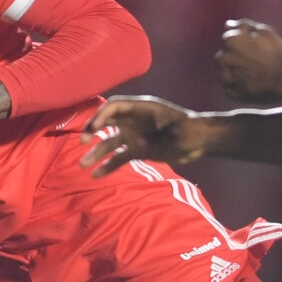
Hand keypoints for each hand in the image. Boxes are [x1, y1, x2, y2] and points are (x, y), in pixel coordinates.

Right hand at [79, 96, 212, 174]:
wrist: (200, 141)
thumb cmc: (190, 129)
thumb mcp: (179, 126)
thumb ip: (166, 126)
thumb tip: (156, 127)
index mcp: (141, 108)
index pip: (114, 106)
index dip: (101, 115)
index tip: (94, 128)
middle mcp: (133, 121)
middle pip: (107, 122)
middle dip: (92, 131)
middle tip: (82, 142)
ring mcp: (135, 136)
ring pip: (109, 143)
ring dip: (95, 152)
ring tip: (82, 164)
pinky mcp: (138, 150)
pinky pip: (119, 158)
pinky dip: (108, 165)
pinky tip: (97, 175)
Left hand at [215, 19, 281, 102]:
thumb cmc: (278, 53)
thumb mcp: (265, 31)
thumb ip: (244, 25)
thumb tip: (227, 25)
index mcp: (232, 41)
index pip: (226, 39)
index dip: (240, 43)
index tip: (252, 48)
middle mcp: (225, 59)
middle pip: (223, 57)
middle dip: (235, 58)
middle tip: (253, 62)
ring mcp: (229, 78)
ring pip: (224, 74)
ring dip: (234, 73)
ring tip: (252, 73)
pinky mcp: (234, 94)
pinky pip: (229, 89)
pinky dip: (237, 88)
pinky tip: (251, 84)